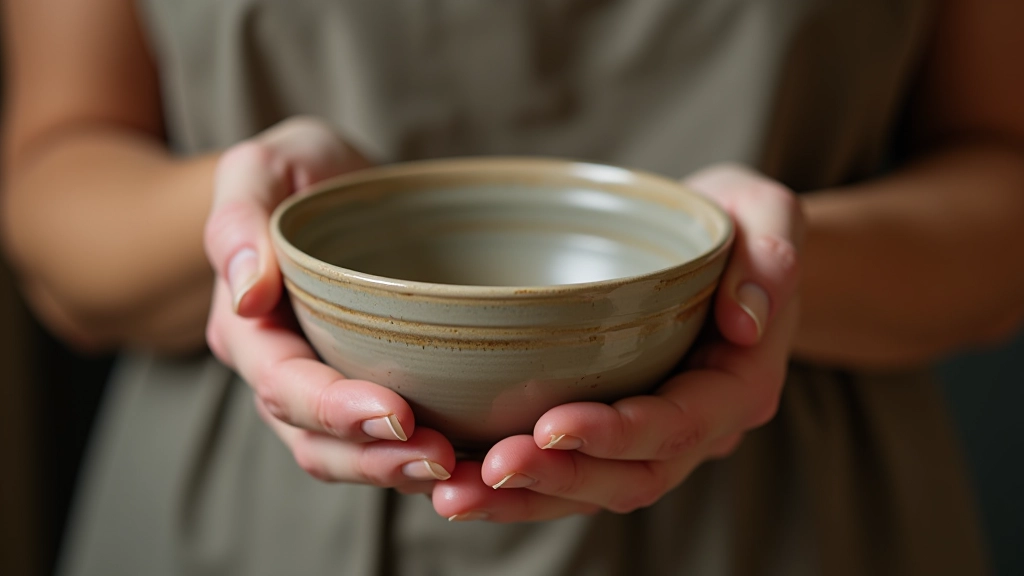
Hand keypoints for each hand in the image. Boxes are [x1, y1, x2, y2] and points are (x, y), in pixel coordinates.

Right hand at [204, 117, 455, 492]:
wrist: (335, 188)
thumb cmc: (298, 174)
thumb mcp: (262, 169)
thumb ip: (239, 221)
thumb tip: (245, 294)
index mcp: (249, 329)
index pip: (283, 384)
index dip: (334, 408)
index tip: (397, 413)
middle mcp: (282, 373)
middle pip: (317, 439)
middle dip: (376, 456)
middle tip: (442, 459)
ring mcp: (326, 389)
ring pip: (351, 456)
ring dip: (401, 473)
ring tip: (461, 473)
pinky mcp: (369, 391)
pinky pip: (388, 442)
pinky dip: (422, 462)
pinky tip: (472, 464)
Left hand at [432, 164, 802, 520]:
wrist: (732, 249)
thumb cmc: (743, 225)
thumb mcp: (766, 214)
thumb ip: (770, 256)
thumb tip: (747, 320)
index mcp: (738, 384)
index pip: (679, 424)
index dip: (617, 434)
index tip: (552, 425)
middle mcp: (700, 426)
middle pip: (631, 477)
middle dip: (558, 481)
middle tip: (485, 473)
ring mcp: (657, 436)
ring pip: (595, 490)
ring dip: (526, 501)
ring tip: (454, 496)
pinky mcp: (619, 431)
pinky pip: (575, 472)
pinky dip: (523, 487)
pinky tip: (462, 480)